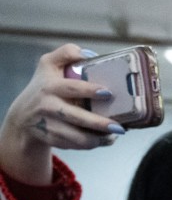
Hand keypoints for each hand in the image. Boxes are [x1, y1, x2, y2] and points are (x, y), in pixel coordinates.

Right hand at [0, 44, 122, 186]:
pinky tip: (104, 139)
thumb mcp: (48, 65)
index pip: (71, 88)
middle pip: (76, 117)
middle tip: (120, 127)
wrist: (23, 116)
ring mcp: (49, 126)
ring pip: (78, 138)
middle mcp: (48, 106)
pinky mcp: (53, 140)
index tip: (107, 93)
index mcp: (50, 86)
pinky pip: (76, 146)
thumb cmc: (44, 86)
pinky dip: (93, 144)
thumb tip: (88, 54)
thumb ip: (66, 53)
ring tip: (116, 133)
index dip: (89, 90)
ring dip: (99, 139)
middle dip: (99, 124)